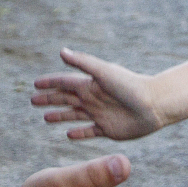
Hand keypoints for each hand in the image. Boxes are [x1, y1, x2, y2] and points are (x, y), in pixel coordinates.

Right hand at [32, 48, 162, 140]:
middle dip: (49, 99)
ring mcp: (99, 114)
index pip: (64, 82)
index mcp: (90, 84)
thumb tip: (61, 51)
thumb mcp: (103, 72)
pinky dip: (78, 134)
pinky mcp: (108, 129)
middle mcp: (92, 98)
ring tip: (45, 118)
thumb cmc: (129, 85)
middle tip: (32, 101)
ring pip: (74, 115)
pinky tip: (68, 135)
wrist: (154, 105)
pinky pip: (89, 132)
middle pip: (66, 99)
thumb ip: (82, 62)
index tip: (35, 84)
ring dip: (60, 116)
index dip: (50, 83)